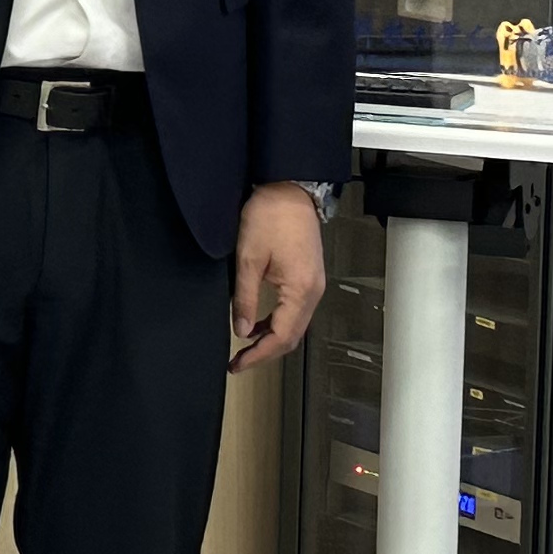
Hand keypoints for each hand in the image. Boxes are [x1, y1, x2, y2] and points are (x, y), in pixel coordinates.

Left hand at [231, 182, 327, 370]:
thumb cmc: (270, 216)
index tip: (238, 364)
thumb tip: (242, 330)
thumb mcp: (248, 258)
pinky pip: (295, 310)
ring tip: (245, 347)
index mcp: (301, 290)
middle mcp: (313, 291)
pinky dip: (277, 322)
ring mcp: (314, 284)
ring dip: (271, 339)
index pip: (282, 337)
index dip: (259, 355)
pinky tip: (258, 323)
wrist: (289, 189)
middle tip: (239, 362)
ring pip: (295, 325)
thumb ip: (246, 298)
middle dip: (265, 352)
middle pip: (292, 336)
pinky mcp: (309, 277)